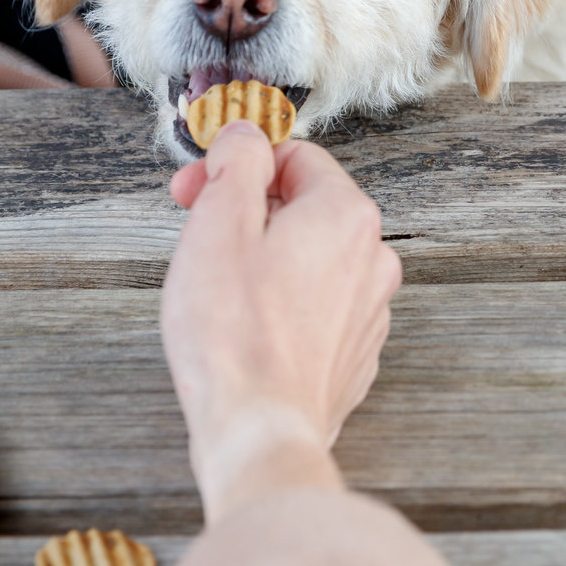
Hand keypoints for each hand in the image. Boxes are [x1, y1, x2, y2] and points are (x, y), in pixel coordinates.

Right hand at [162, 123, 400, 520]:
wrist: (260, 431)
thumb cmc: (234, 334)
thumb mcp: (218, 223)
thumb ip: (236, 162)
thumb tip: (246, 134)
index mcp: (346, 215)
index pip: (294, 157)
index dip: (235, 166)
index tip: (193, 190)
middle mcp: (372, 260)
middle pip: (303, 208)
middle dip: (245, 212)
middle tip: (194, 235)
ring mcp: (368, 313)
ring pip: (308, 260)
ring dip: (262, 260)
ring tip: (216, 291)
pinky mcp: (353, 357)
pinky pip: (314, 310)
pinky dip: (279, 308)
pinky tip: (243, 331)